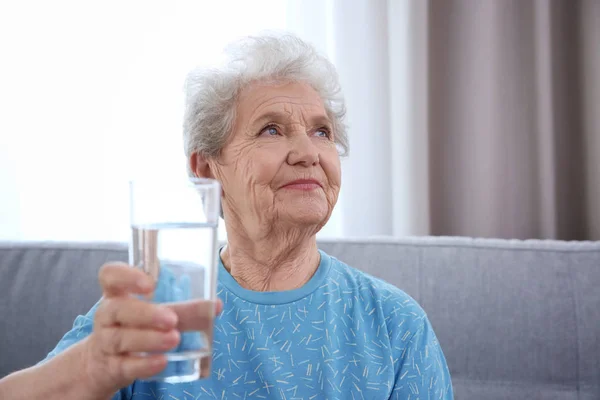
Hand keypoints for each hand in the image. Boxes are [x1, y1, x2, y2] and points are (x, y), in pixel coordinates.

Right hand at [82, 262, 220, 395]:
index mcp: (117, 294)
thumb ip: (183, 309)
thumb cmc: (134, 328)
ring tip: (174, 339)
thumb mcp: (154, 314)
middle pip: (117, 309)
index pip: (110, 275)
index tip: (150, 284)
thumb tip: (215, 306)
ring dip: (149, 339)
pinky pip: (124, 366)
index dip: (126, 276)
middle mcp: (107, 315)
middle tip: (172, 319)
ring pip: (120, 338)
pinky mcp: (111, 368)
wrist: (103, 365)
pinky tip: (161, 361)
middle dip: (146, 313)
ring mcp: (106, 342)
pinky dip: (144, 364)